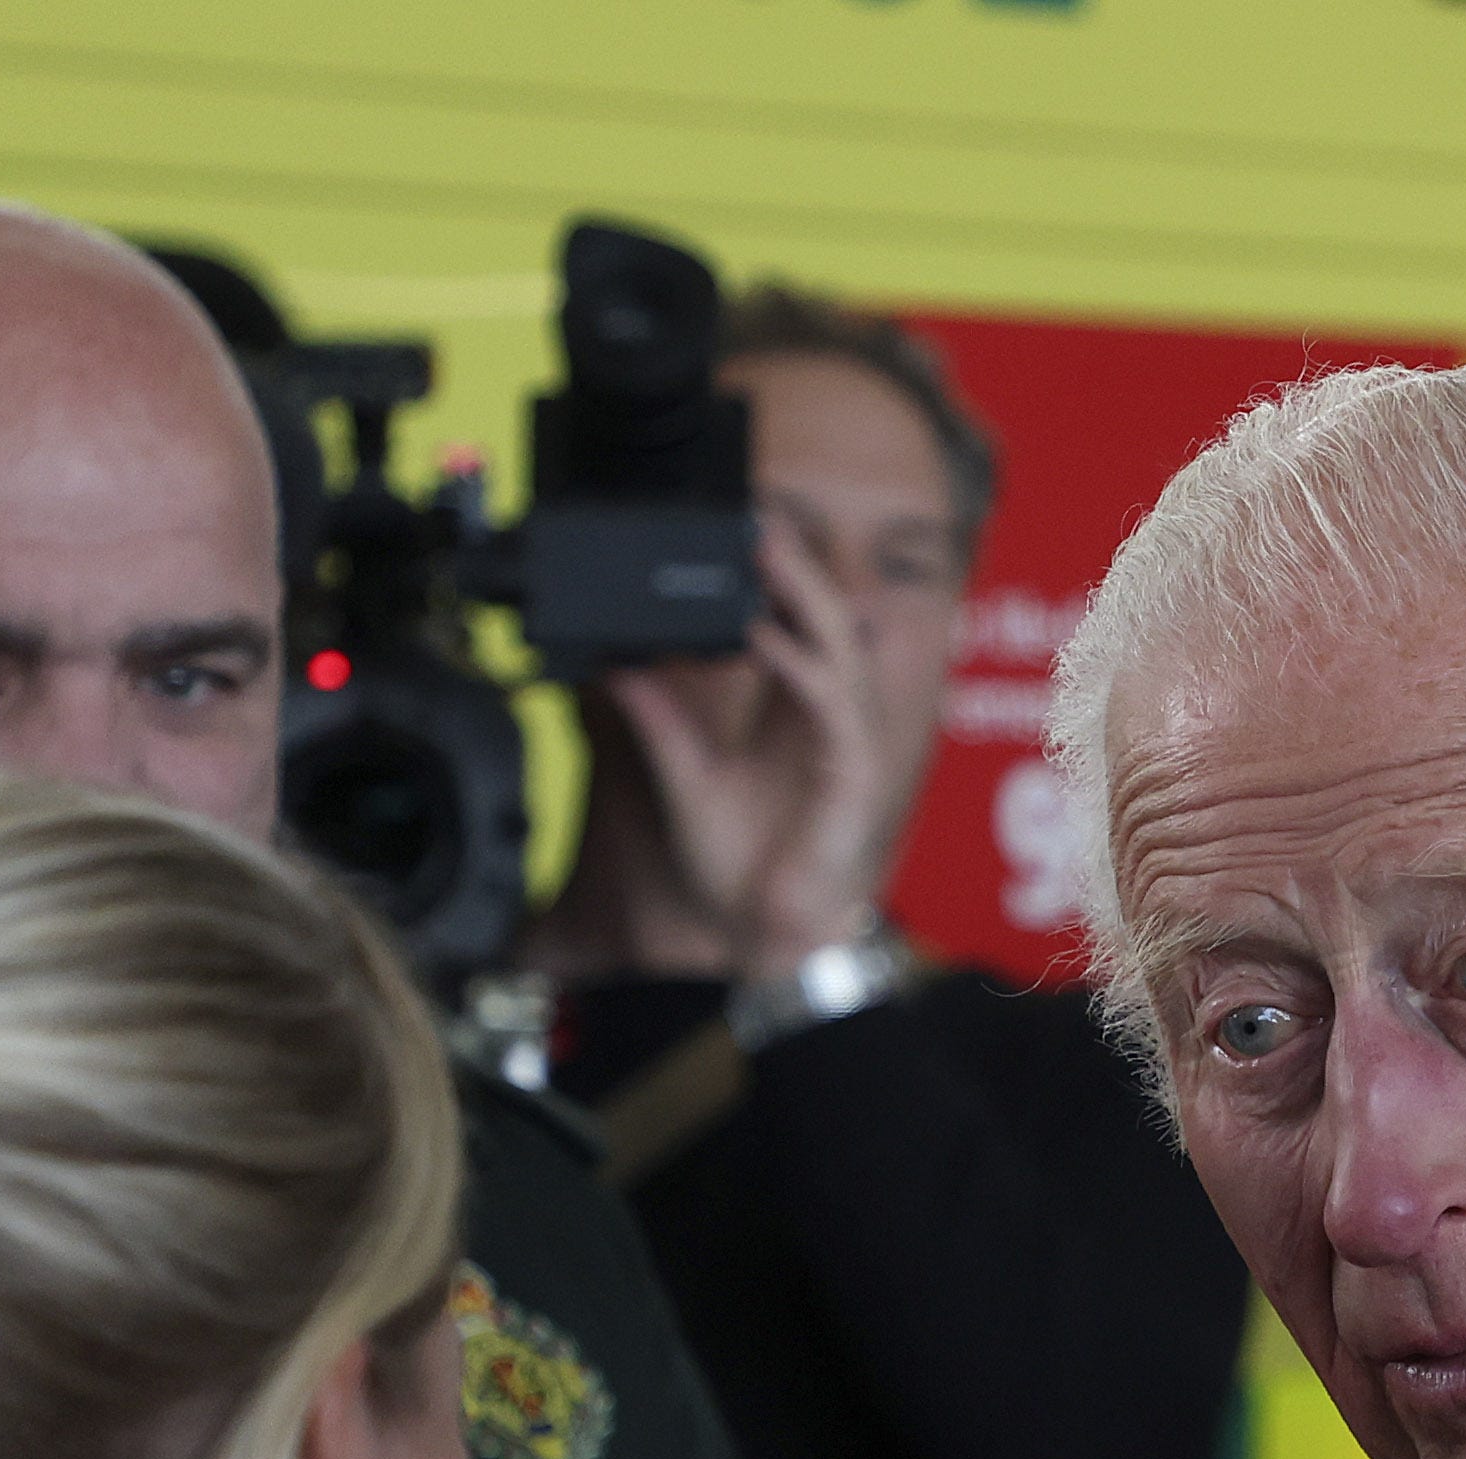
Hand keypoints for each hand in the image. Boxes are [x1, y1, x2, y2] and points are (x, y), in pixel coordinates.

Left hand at [604, 523, 907, 977]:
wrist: (754, 936)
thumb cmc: (736, 866)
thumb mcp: (681, 778)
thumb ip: (655, 719)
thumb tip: (613, 665)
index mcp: (794, 713)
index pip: (793, 625)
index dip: (774, 576)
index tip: (736, 527)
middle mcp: (827, 719)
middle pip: (822, 620)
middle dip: (793, 564)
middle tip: (754, 514)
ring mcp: (846, 743)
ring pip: (837, 649)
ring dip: (803, 596)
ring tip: (763, 550)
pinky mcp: (852, 775)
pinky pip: (832, 706)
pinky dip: (800, 665)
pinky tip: (767, 635)